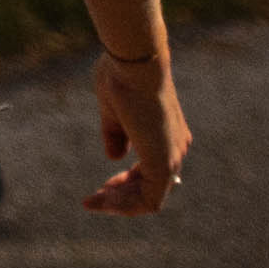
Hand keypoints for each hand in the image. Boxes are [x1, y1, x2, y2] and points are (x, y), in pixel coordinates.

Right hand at [88, 46, 188, 214]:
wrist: (135, 62)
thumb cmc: (122, 76)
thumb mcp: (113, 110)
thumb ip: (116, 135)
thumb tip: (115, 157)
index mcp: (167, 134)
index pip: (151, 171)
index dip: (127, 181)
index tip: (104, 185)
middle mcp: (175, 148)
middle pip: (151, 187)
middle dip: (121, 196)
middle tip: (95, 198)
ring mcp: (171, 157)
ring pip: (150, 197)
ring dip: (120, 204)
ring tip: (93, 202)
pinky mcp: (162, 163)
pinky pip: (149, 200)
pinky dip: (125, 205)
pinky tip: (102, 201)